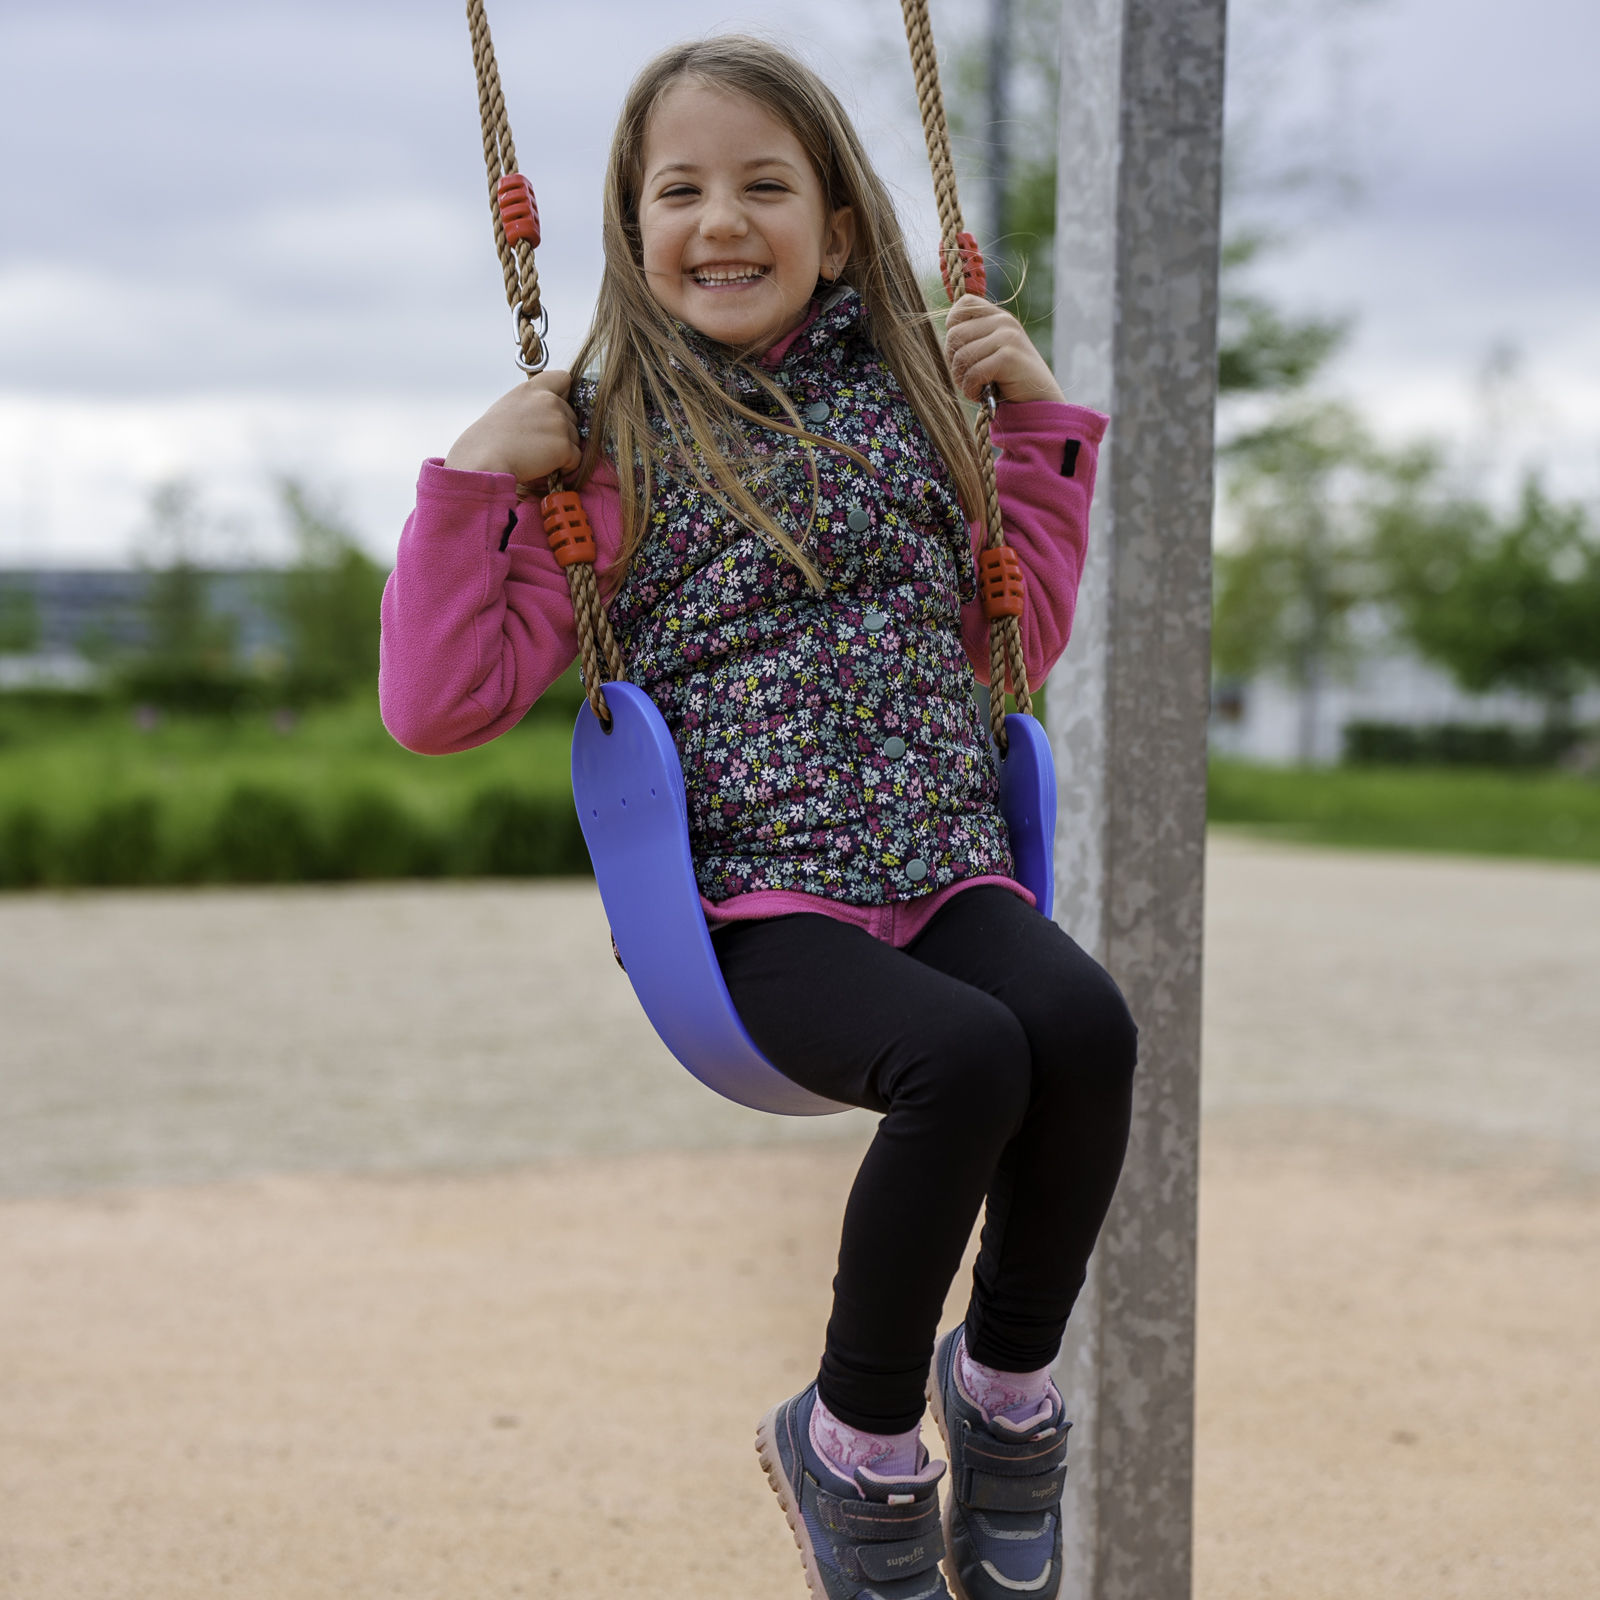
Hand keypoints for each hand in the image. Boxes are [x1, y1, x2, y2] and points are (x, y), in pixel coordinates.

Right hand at [443, 371, 581, 481]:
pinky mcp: (564, 446)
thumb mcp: (509, 406)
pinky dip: (565, 466)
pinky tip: (544, 465)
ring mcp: (559, 423)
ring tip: (536, 454)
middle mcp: (549, 401)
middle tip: (536, 441)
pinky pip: (576, 458)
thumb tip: (552, 415)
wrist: (484, 459)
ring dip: (563, 449)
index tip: (553, 409)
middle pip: (572, 415)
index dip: (564, 395)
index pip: (564, 378)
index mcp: (533, 389)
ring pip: (576, 438)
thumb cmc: (490, 439)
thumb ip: (533, 404)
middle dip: (561, 429)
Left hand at [944, 299, 1063, 404]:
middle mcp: (1004, 321)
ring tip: (973, 387)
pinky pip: (972, 373)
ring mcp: (1007, 338)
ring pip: (961, 355)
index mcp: (999, 316)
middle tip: (965, 377)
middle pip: (954, 334)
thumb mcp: (994, 349)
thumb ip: (976, 336)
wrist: (1040, 399)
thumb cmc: (1010, 378)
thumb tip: (948, 331)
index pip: (964, 303)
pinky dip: (970, 390)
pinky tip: (979, 395)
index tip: (959, 348)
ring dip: (961, 379)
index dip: (952, 324)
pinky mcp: (1008, 358)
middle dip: (953, 361)